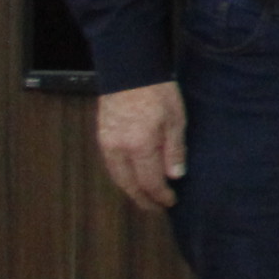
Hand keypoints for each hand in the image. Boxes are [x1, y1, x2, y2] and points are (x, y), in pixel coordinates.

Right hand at [95, 80, 186, 213]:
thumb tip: (175, 176)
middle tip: (156, 208)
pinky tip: (131, 178)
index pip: (150, 182)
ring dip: (131, 190)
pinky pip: (111, 165)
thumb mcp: (176, 120)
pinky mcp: (102, 136)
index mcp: (140, 146)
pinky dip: (121, 177)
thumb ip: (175, 150)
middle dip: (143, 199)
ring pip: (117, 177)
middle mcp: (119, 149)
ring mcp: (107, 143)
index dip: (160, 196)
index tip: (171, 202)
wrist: (131, 71)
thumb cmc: (158, 92)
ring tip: (144, 197)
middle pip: (129, 185)